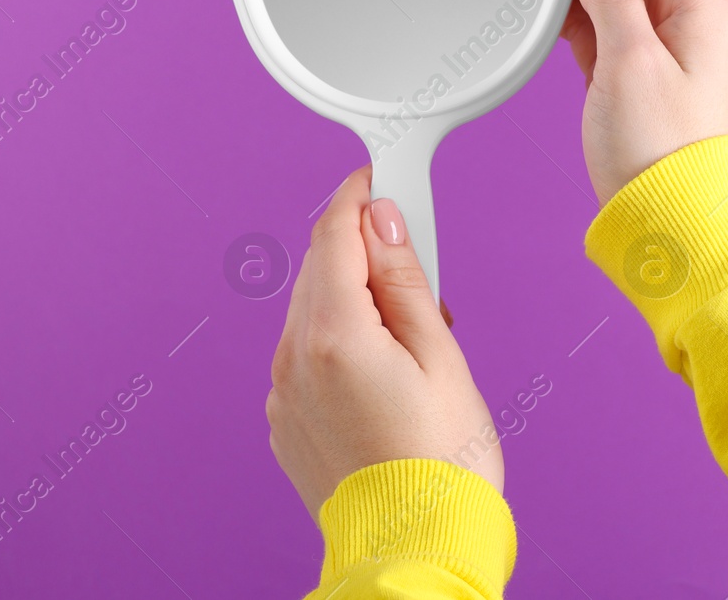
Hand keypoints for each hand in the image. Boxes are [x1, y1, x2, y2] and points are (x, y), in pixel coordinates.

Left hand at [267, 166, 501, 520]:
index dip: (357, 197)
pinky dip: (339, 344)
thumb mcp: (441, 355)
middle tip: (420, 266)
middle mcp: (294, 361)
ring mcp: (284, 396)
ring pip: (311, 313)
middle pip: (319, 271)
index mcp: (334, 335)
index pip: (334, 235)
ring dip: (353, 301)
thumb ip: (406, 279)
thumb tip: (383, 220)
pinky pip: (306, 358)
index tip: (378, 177)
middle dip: (363, 252)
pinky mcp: (286, 424)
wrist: (417, 548)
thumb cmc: (443, 462)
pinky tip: (385, 373)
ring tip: (415, 337)